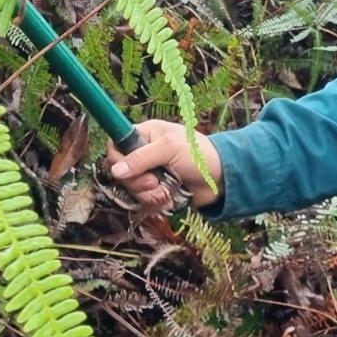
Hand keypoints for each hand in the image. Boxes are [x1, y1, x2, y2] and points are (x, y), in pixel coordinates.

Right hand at [107, 120, 222, 209]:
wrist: (222, 179)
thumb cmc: (198, 155)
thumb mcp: (169, 149)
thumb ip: (141, 158)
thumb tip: (115, 171)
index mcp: (146, 134)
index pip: (116, 143)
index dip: (117, 158)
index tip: (127, 169)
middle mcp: (145, 152)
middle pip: (121, 170)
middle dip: (137, 181)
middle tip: (153, 182)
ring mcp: (150, 172)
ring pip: (131, 188)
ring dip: (147, 193)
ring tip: (165, 191)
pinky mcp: (157, 190)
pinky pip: (144, 199)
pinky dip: (155, 201)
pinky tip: (168, 198)